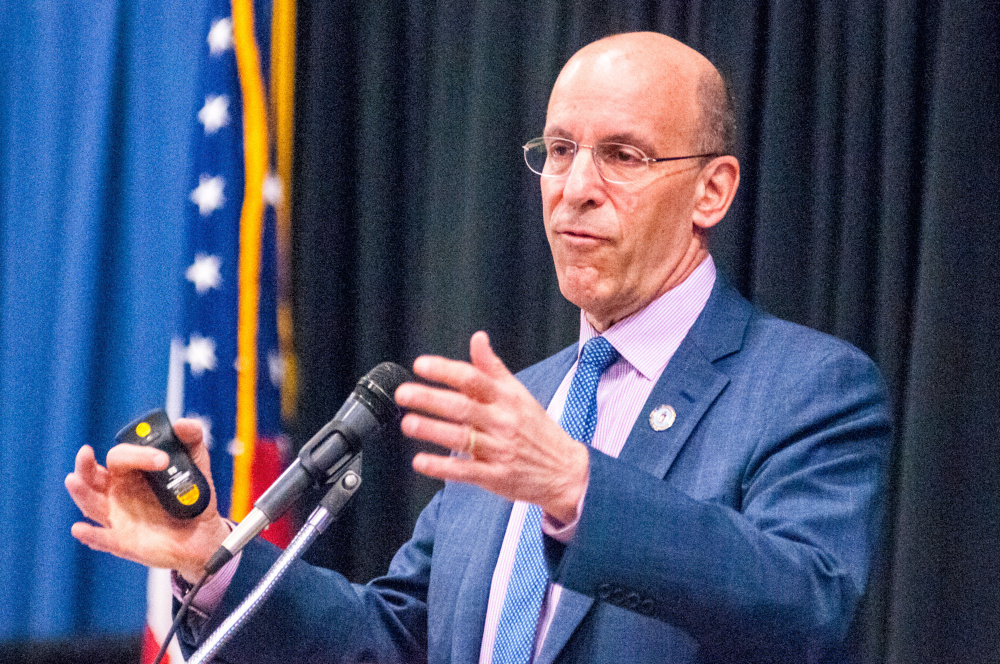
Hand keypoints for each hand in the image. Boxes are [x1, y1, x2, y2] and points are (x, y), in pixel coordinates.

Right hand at [65, 418, 230, 582]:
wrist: (206, 533)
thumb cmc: (192, 496)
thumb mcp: (196, 464)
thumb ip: (192, 439)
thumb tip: (182, 424)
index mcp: (130, 473)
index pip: (120, 457)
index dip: (138, 454)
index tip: (162, 459)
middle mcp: (117, 494)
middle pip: (92, 478)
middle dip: (85, 465)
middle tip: (86, 452)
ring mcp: (118, 519)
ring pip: (92, 505)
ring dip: (81, 493)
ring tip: (72, 480)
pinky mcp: (125, 543)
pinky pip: (105, 540)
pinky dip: (91, 535)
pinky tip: (80, 529)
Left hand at [395, 331, 588, 523]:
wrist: (565, 470)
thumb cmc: (535, 428)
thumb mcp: (519, 394)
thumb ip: (493, 367)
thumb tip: (477, 338)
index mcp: (507, 398)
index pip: (474, 379)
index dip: (446, 370)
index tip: (420, 365)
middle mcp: (503, 422)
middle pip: (463, 407)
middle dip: (431, 399)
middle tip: (403, 393)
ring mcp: (500, 450)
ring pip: (462, 438)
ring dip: (433, 430)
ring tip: (408, 423)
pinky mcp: (496, 477)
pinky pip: (466, 472)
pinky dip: (442, 467)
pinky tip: (420, 461)